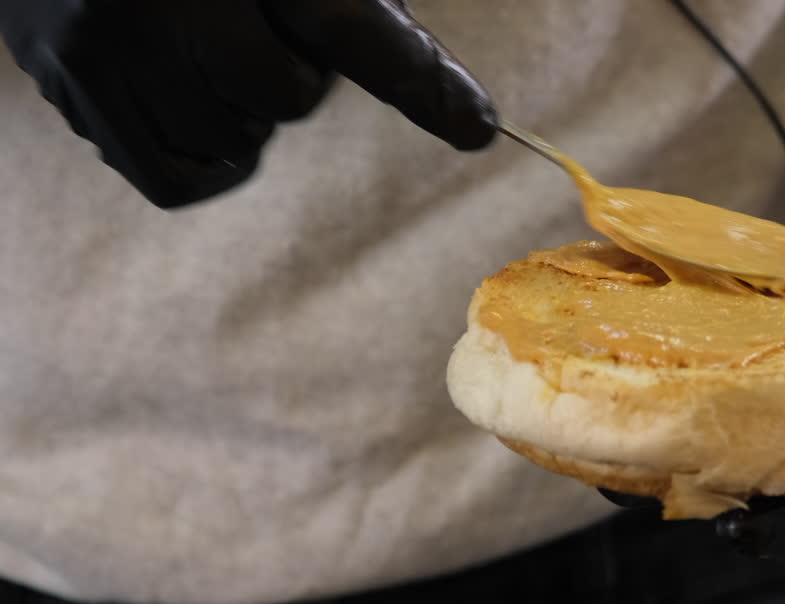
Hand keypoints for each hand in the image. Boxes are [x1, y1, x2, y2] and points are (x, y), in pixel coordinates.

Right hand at [0, 0, 495, 207]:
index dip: (422, 83)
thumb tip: (456, 99)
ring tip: (197, 52)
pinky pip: (176, 176)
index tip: (482, 129)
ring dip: (235, 111)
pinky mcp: (71, 84)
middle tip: (243, 25)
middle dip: (284, 72)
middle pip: (289, 97)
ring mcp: (106, 40)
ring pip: (236, 140)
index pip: (353, 32)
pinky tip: (187, 103)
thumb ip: (349, 11)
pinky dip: (202, 156)